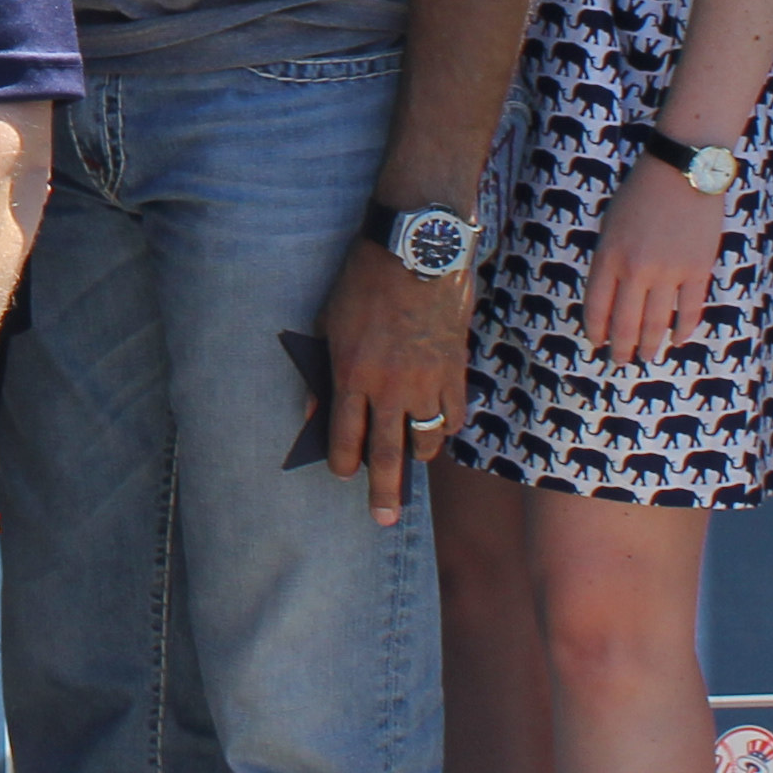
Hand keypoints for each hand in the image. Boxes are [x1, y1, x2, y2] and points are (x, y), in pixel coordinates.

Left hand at [320, 228, 469, 523]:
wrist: (415, 253)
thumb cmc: (362, 284)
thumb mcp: (328, 325)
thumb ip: (324, 373)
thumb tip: (317, 413)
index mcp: (352, 375)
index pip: (346, 438)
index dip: (343, 464)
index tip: (343, 474)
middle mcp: (390, 388)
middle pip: (388, 454)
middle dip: (384, 492)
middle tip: (384, 520)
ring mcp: (427, 383)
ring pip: (426, 440)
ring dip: (417, 455)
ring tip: (411, 460)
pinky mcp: (455, 371)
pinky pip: (454, 416)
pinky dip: (446, 427)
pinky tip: (437, 428)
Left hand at [580, 156, 728, 364]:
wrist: (682, 172)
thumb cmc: (641, 193)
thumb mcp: (610, 224)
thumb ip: (609, 260)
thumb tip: (611, 297)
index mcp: (608, 257)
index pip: (597, 307)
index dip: (596, 330)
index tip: (597, 343)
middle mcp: (636, 270)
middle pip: (626, 322)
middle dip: (621, 348)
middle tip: (620, 361)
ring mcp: (668, 272)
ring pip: (657, 323)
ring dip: (651, 346)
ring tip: (647, 358)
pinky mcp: (698, 270)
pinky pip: (690, 310)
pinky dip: (684, 329)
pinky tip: (678, 340)